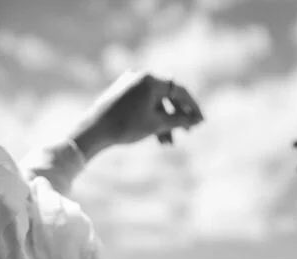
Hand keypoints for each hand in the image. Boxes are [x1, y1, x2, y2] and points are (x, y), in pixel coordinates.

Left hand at [70, 71, 203, 158]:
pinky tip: (155, 137)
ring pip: (155, 103)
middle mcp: (141, 77)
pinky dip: (151, 118)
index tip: (201, 122)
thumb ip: (179, 120)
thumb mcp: (157, 124)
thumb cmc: (127, 126)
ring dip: (164, 122)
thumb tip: (196, 120)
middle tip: (188, 132)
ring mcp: (130, 84)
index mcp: (151, 80)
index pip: (179, 91)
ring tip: (168, 143)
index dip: (192, 107)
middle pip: (167, 96)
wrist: (95, 130)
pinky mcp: (122, 93)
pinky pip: (143, 104)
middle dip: (178, 116)